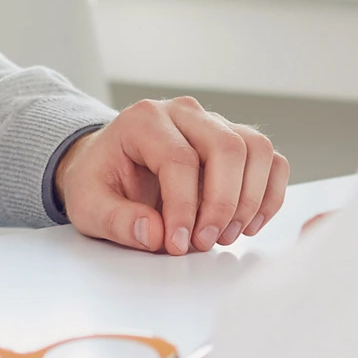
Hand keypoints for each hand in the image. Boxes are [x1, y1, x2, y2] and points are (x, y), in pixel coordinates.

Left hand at [58, 97, 289, 255]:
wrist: (108, 167)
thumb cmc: (100, 181)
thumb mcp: (88, 206)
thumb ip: (117, 221)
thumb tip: (155, 233)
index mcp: (144, 120)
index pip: (179, 159)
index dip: (184, 207)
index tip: (177, 243)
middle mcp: (183, 113)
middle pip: (226, 147)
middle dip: (223, 203)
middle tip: (206, 242)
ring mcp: (214, 123)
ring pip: (256, 149)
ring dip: (250, 199)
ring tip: (227, 236)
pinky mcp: (235, 141)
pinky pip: (270, 160)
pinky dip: (269, 194)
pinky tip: (249, 224)